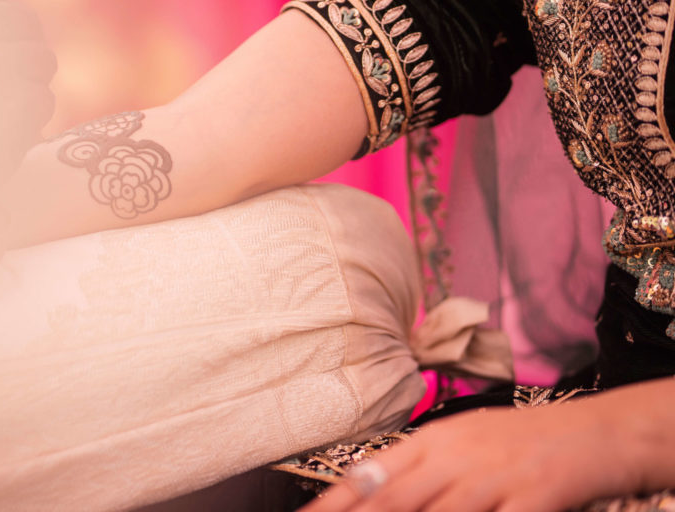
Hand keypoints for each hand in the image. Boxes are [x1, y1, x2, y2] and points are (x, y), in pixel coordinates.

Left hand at [301, 396, 642, 511]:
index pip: (372, 473)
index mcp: (435, 441)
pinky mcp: (537, 497)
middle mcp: (457, 456)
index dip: (336, 501)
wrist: (596, 430)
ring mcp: (496, 478)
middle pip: (396, 498)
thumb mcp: (464, 441)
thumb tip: (366, 484)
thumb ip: (420, 464)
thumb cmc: (522, 439)